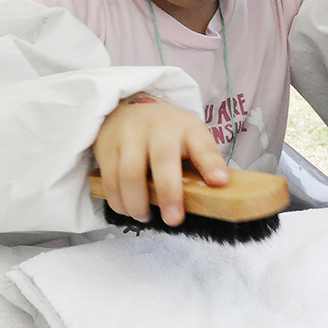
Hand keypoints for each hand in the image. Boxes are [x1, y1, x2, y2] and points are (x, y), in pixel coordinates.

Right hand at [93, 97, 228, 226]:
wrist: (128, 107)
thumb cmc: (166, 130)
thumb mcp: (192, 136)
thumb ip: (206, 159)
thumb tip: (221, 184)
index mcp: (185, 127)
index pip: (201, 144)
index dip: (210, 164)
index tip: (219, 182)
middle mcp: (157, 128)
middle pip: (162, 159)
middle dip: (168, 193)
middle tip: (173, 220)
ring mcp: (129, 136)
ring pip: (129, 174)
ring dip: (137, 203)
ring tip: (145, 217)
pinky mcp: (106, 146)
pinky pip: (109, 179)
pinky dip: (117, 200)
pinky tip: (126, 208)